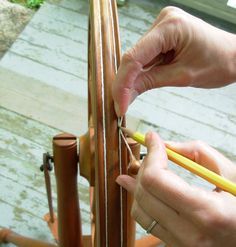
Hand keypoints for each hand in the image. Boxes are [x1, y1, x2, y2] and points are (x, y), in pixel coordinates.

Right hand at [112, 7, 235, 115]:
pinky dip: (140, 73)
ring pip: (137, 58)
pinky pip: (145, 57)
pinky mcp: (162, 36)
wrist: (234, 55)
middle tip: (120, 105)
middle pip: (133, 57)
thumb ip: (150, 82)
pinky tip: (136, 86)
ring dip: (131, 79)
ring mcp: (161, 28)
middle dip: (124, 83)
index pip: (135, 57)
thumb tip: (125, 96)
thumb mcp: (182, 76)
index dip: (123, 83)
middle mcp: (162, 22)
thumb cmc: (218, 63)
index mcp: (170, 27)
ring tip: (126, 99)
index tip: (120, 105)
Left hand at [116, 132, 235, 245]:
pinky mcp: (176, 246)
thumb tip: (166, 145)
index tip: (152, 139)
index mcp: (209, 213)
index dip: (151, 154)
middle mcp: (191, 234)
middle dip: (145, 165)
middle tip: (154, 152)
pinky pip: (146, 221)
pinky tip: (142, 187)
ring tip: (147, 167)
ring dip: (139, 183)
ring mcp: (181, 244)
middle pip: (144, 192)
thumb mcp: (232, 173)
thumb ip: (198, 152)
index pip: (156, 179)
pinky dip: (142, 200)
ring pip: (139, 209)